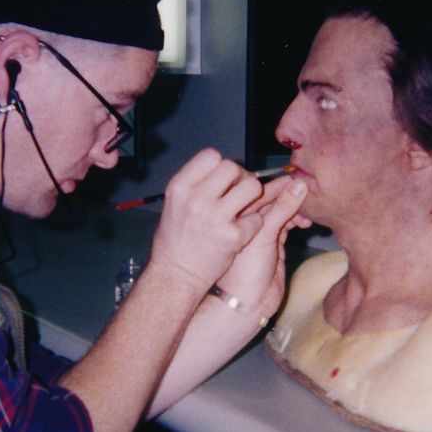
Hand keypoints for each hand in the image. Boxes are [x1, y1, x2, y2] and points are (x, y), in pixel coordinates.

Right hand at [148, 149, 267, 288]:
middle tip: (238, 192)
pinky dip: (253, 224)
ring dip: (253, 195)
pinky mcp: (233, 236)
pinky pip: (257, 217)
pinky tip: (242, 231)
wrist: (176, 276)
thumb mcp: (174, 204)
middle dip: (240, 177)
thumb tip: (224, 169)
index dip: (221, 164)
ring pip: (252, 187)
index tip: (222, 179)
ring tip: (245, 207)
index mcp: (179, 187)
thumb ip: (197, 185)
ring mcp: (216, 218)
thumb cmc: (175, 240)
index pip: (210, 155)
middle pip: (232, 167)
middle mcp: (196, 199)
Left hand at [215, 175, 309, 322]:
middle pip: (273, 199)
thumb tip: (299, 185)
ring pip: (282, 211)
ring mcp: (263, 232)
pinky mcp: (276, 243)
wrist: (248, 304)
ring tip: (308, 213)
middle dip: (290, 195)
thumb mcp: (263, 235)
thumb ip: (281, 209)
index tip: (298, 178)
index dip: (279, 184)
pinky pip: (288, 224)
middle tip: (309, 194)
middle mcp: (250, 221)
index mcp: (239, 215)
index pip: (259, 191)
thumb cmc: (245, 270)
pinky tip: (306, 222)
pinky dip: (297, 220)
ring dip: (296, 209)